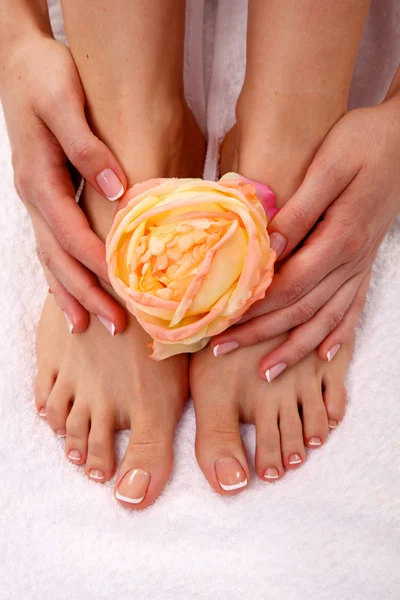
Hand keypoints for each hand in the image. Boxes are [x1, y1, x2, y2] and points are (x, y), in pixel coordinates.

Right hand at [1, 33, 126, 332]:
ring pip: (50, 257)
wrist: (19, 61)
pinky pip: (50, 245)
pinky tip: (72, 292)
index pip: (70, 233)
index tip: (123, 290)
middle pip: (58, 257)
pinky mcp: (43, 197)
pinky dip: (60, 274)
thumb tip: (118, 190)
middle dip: (86, 293)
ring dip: (70, 293)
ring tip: (88, 326)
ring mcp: (35, 200)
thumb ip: (87, 147)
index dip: (97, 264)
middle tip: (114, 325)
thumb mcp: (64, 102)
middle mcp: (34, 197)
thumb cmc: (44, 75)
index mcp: (39, 179)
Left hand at [211, 99, 399, 378]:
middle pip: (300, 309)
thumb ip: (299, 211)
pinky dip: (338, 334)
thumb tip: (269, 248)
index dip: (253, 309)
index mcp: (338, 238)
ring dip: (294, 347)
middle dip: (260, 334)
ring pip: (326, 318)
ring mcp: (361, 265)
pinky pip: (353, 308)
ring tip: (266, 372)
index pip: (288, 286)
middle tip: (223, 350)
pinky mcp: (366, 262)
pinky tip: (324, 354)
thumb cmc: (364, 143)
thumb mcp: (329, 166)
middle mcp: (351, 261)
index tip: (220, 323)